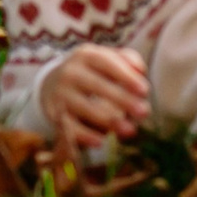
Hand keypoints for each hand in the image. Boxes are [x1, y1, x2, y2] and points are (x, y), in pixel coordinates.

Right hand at [40, 45, 151, 159]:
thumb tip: (141, 71)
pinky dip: (85, 136)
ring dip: (109, 120)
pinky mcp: (54, 114)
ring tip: (130, 131)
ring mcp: (61, 93)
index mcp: (87, 55)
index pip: (108, 63)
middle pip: (97, 86)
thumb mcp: (106, 59)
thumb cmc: (92, 71)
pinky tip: (101, 141)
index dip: (126, 76)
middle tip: (144, 112)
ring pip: (85, 107)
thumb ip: (128, 60)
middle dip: (123, 100)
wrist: (52, 84)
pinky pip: (70, 127)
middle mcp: (70, 72)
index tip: (145, 91)